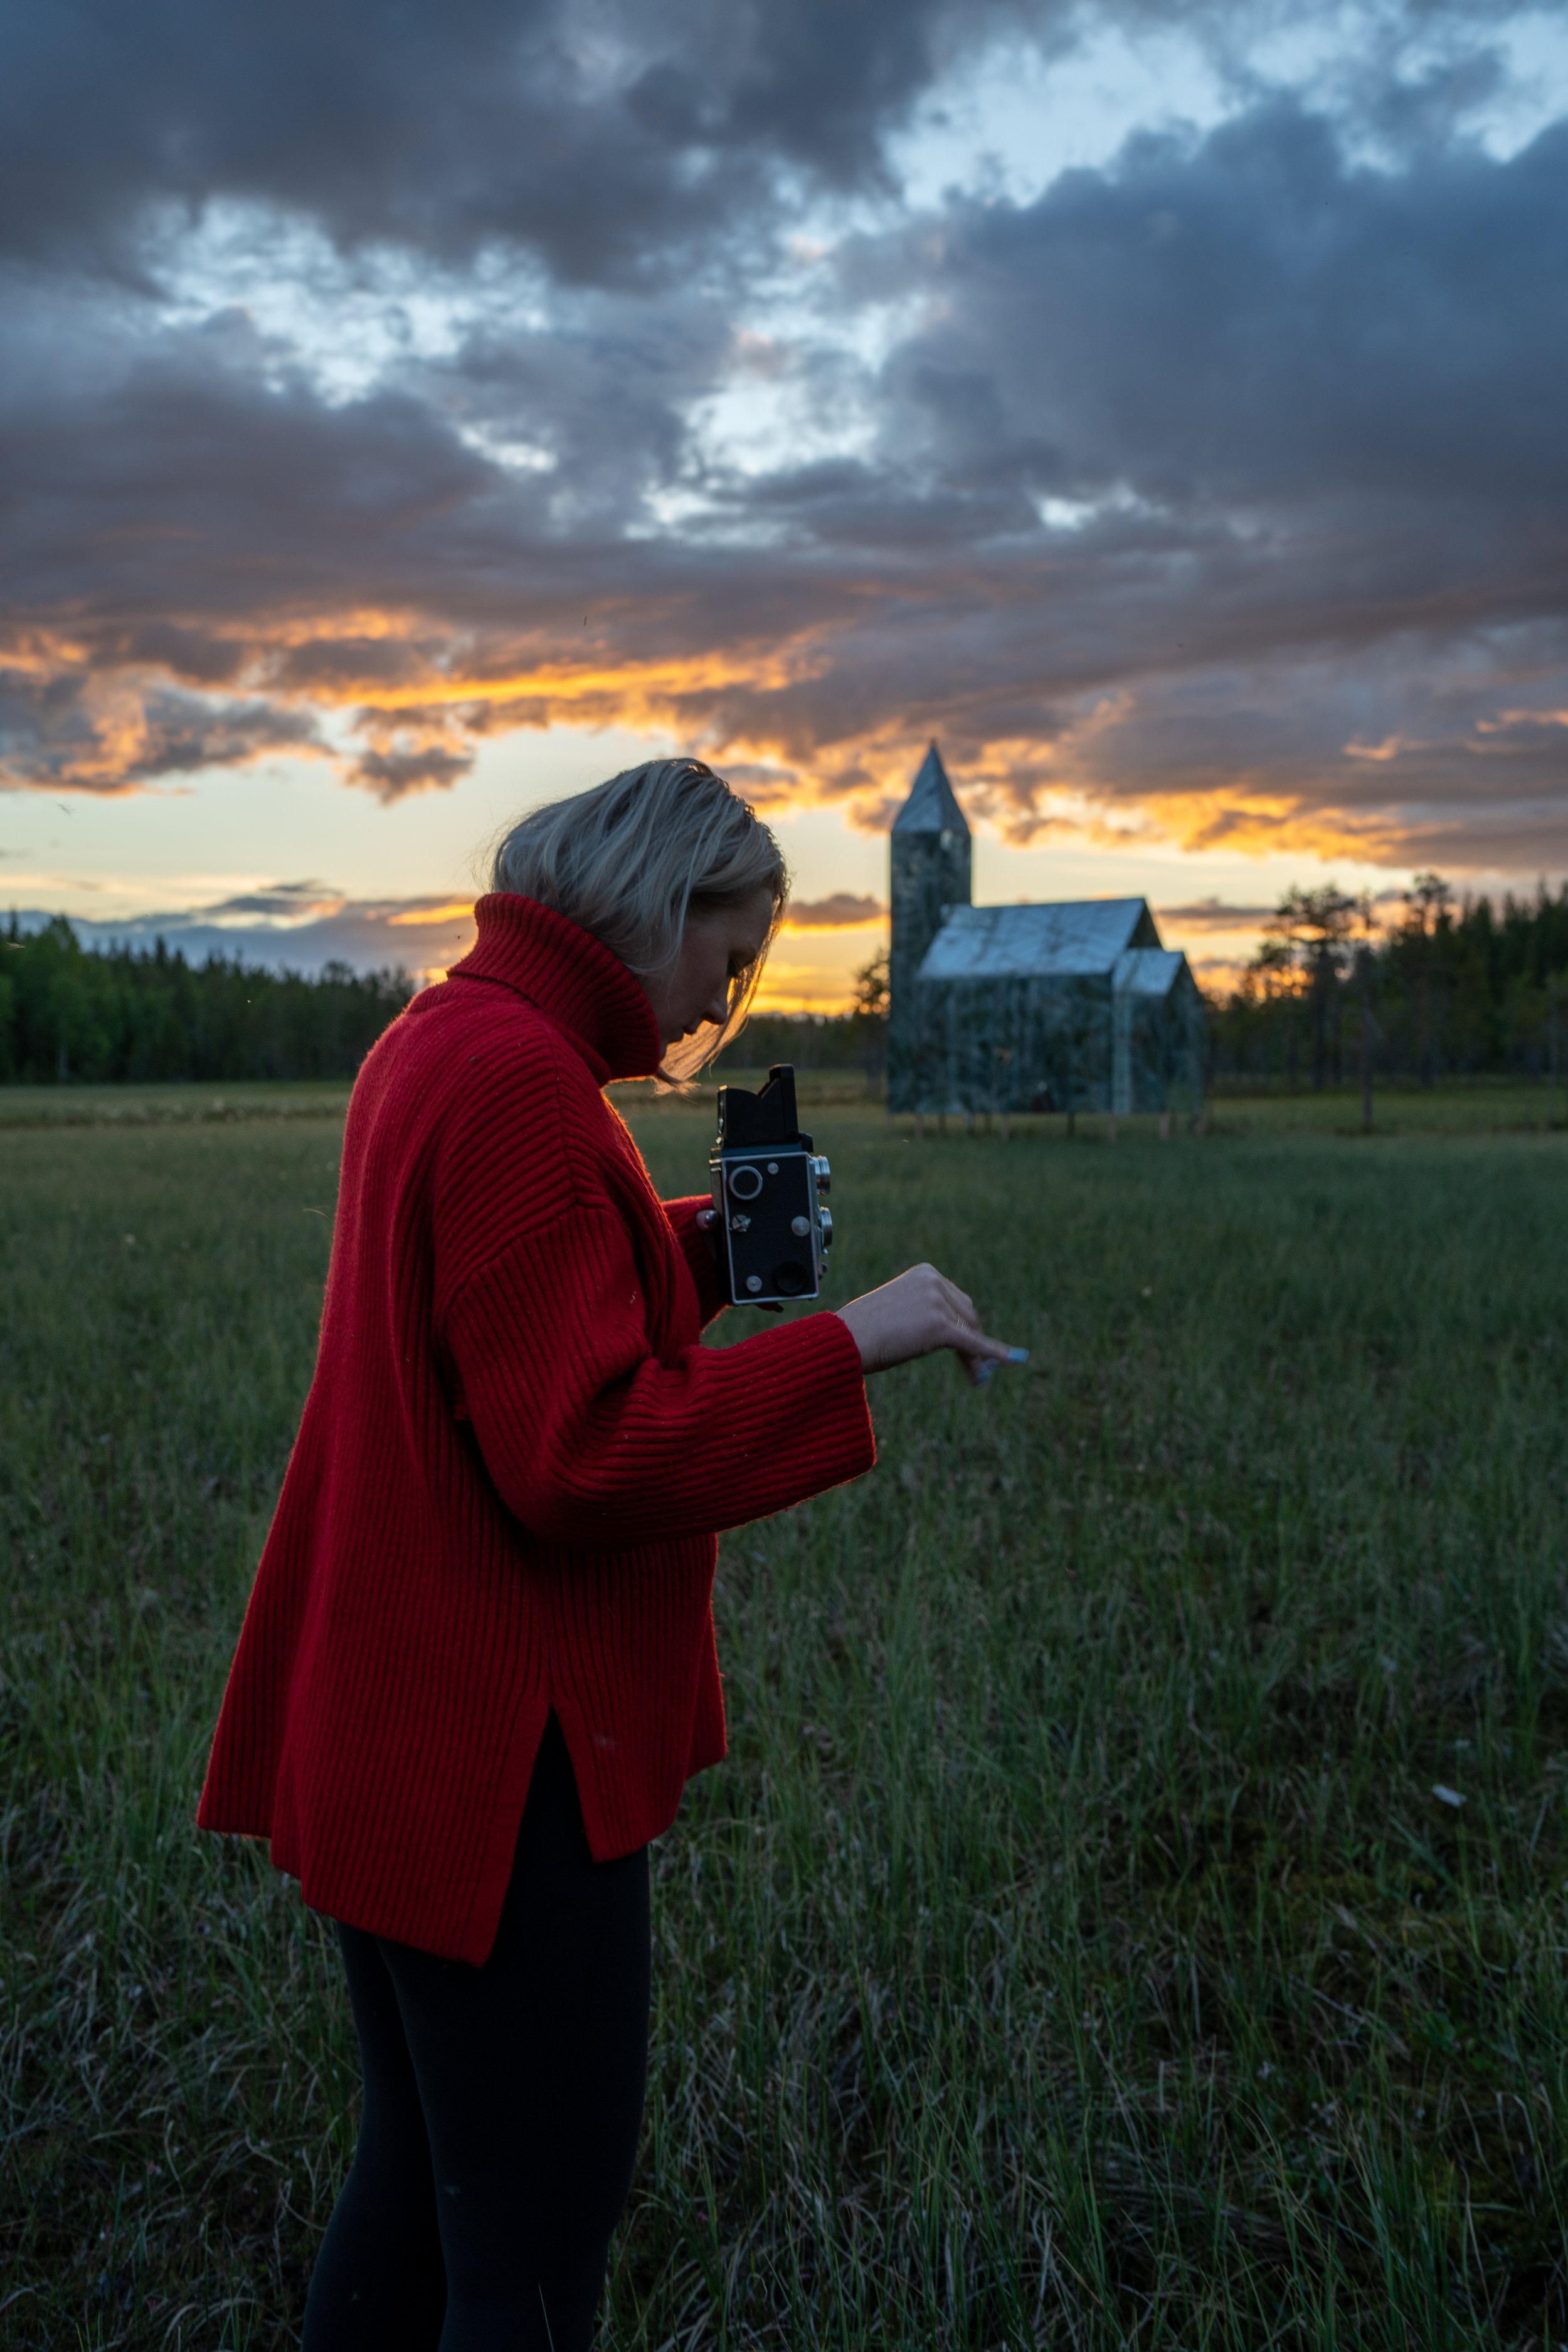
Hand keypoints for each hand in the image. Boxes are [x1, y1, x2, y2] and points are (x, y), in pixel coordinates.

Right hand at [834, 1264, 1025, 1384]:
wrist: (845, 1339)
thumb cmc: (864, 1330)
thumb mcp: (900, 1312)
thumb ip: (929, 1315)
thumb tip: (963, 1340)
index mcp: (926, 1273)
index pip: (957, 1300)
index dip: (963, 1326)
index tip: (966, 1348)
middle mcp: (935, 1281)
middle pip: (968, 1314)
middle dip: (972, 1341)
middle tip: (976, 1370)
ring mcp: (938, 1302)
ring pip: (969, 1331)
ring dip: (974, 1355)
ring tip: (974, 1376)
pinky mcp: (941, 1326)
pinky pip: (973, 1343)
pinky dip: (996, 1353)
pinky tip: (1016, 1360)